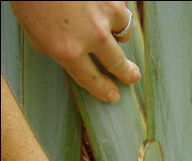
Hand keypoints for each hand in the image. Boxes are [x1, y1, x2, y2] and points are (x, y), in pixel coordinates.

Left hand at [9, 1, 139, 101]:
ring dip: (118, 33)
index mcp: (68, 50)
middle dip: (126, 73)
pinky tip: (98, 5)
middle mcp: (92, 35)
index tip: (113, 95)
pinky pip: (121, 7)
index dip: (104, 90)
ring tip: (109, 29)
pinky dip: (112, 9)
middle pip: (117, 63)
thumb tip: (71, 56)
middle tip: (132, 76)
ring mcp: (107, 12)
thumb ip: (55, 49)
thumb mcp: (34, 31)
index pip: (91, 79)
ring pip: (124, 32)